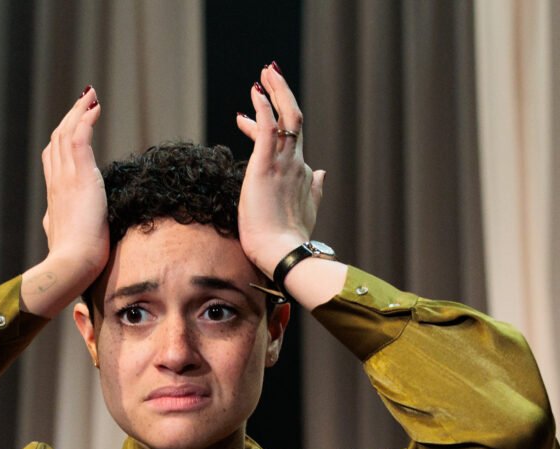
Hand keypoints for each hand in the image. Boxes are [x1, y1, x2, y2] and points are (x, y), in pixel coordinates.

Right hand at [21, 86, 108, 315]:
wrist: (73, 264)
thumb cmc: (74, 260)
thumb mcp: (65, 239)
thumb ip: (63, 224)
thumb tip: (56, 222)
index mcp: (54, 195)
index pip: (54, 158)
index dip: (62, 138)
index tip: (74, 124)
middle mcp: (57, 182)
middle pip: (58, 139)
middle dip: (70, 118)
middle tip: (84, 100)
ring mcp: (66, 179)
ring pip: (67, 134)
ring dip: (78, 113)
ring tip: (91, 97)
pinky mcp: (80, 179)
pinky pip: (79, 139)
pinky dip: (85, 120)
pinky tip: (94, 108)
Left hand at [236, 64, 324, 279]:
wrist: (284, 253)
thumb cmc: (289, 241)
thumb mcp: (306, 212)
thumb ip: (315, 190)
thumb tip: (323, 172)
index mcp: (303, 175)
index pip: (287, 142)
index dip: (270, 124)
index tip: (247, 118)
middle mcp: (296, 164)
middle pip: (292, 120)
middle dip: (282, 94)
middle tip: (270, 73)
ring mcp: (283, 164)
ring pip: (284, 118)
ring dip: (275, 92)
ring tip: (266, 72)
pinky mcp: (266, 167)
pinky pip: (267, 129)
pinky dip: (263, 108)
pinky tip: (255, 93)